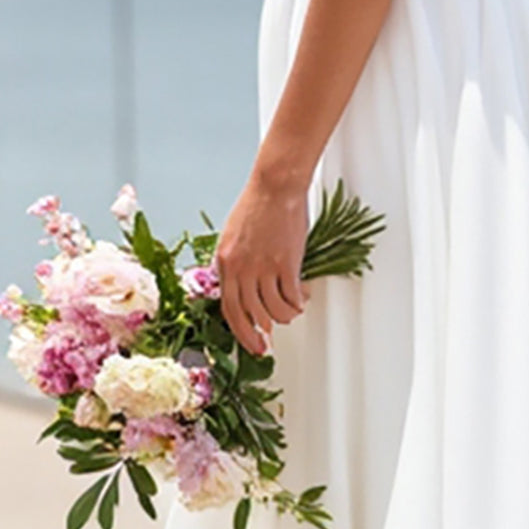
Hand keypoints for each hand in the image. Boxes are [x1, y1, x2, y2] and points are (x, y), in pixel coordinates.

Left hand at [212, 173, 311, 356]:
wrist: (275, 186)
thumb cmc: (256, 205)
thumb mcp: (232, 236)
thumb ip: (232, 263)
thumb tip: (240, 288)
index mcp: (225, 262)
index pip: (229, 308)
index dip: (240, 330)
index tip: (250, 342)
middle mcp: (241, 269)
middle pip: (250, 314)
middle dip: (259, 334)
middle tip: (267, 342)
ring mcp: (264, 267)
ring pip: (274, 310)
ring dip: (286, 315)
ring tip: (293, 309)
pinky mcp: (286, 263)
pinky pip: (292, 296)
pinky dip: (299, 301)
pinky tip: (303, 295)